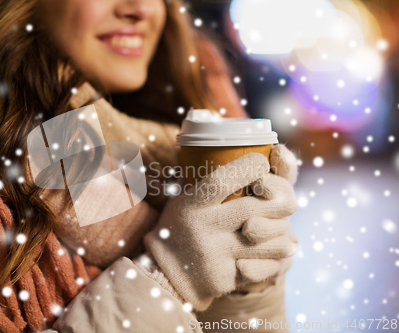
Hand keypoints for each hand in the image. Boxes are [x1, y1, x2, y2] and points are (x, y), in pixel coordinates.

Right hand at [144, 152, 297, 310]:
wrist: (167, 274)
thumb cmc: (183, 228)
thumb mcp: (184, 200)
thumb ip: (205, 179)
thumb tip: (238, 147)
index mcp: (191, 206)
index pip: (220, 182)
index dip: (246, 168)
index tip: (261, 161)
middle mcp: (202, 229)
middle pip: (253, 208)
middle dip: (278, 200)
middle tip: (284, 198)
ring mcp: (215, 256)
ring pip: (269, 239)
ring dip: (283, 230)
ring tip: (283, 226)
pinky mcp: (227, 278)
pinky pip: (268, 266)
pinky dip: (278, 257)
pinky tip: (277, 250)